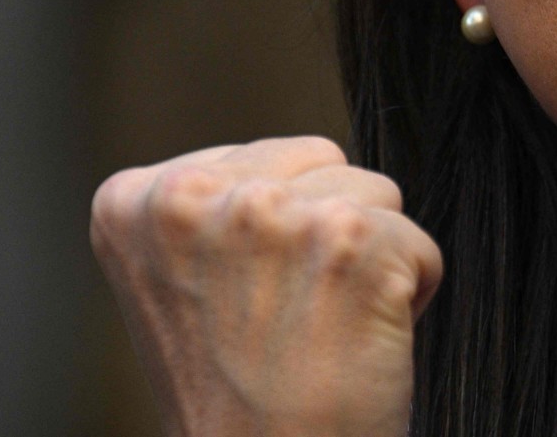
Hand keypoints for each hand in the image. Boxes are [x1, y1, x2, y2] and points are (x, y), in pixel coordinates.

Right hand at [89, 137, 442, 436]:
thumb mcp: (185, 285)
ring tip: (321, 331)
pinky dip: (410, 293)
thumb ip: (220, 209)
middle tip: (288, 320)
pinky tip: (358, 344)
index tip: (245, 300)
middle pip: (324, 163)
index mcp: (137, 200)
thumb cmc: (239, 400)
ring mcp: (271, 214)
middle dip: (324, 231)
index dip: (278, 232)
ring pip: (375, 194)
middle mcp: (193, 195)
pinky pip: (419, 243)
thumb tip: (303, 162)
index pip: (269, 158)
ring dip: (368, 259)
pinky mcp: (348, 239)